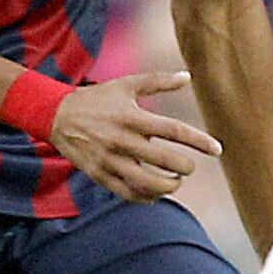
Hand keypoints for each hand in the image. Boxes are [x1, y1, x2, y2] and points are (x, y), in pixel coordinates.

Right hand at [51, 70, 221, 201]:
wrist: (56, 116)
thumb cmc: (97, 99)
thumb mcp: (125, 84)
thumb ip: (158, 81)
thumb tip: (187, 76)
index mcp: (132, 117)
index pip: (174, 131)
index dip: (199, 141)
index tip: (217, 149)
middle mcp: (122, 140)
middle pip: (165, 161)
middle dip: (184, 167)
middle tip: (189, 166)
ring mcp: (110, 161)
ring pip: (147, 184)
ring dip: (168, 186)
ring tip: (174, 181)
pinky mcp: (100, 175)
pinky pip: (128, 194)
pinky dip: (146, 197)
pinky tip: (155, 193)